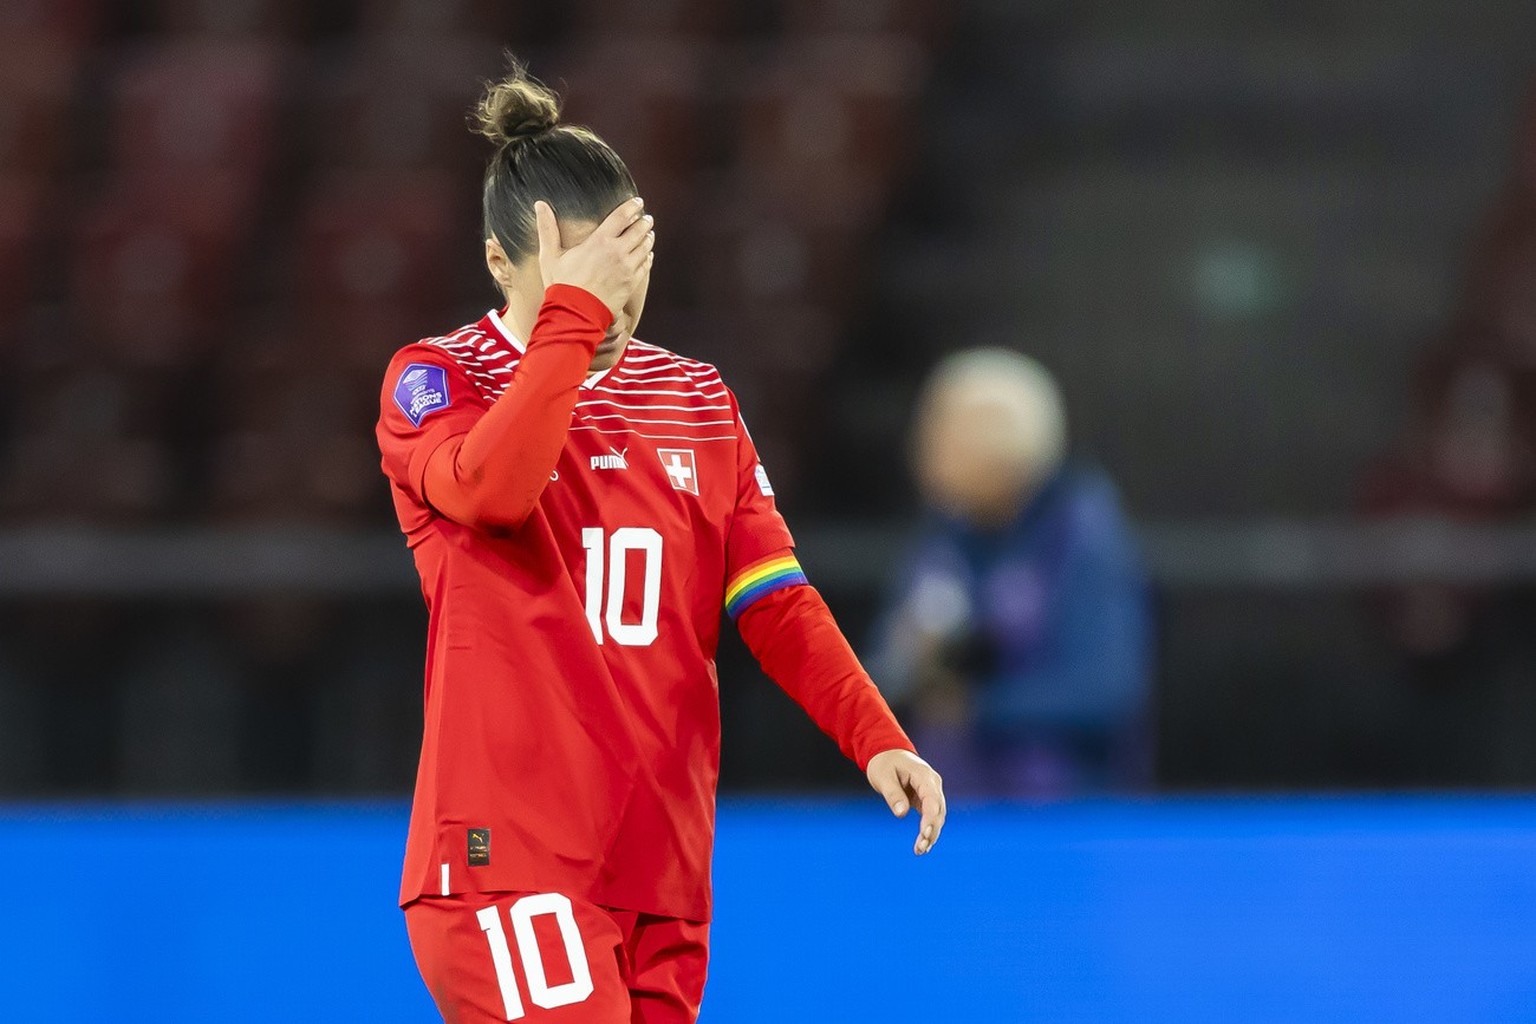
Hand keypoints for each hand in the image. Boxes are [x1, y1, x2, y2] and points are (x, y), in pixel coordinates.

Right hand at [534, 196, 654, 315]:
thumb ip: (547, 228)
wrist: (576, 313)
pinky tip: (648, 255)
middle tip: (646, 218)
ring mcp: (627, 268)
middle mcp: (617, 252)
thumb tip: (539, 204)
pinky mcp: (632, 283)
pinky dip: (648, 257)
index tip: (637, 202)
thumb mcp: (550, 255)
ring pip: (645, 247)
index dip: (632, 206)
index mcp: (600, 241)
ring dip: (648, 238)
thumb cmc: (562, 284)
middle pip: (639, 230)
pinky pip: (645, 266)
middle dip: (644, 222)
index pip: (622, 216)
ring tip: (649, 233)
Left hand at [866, 749, 946, 854]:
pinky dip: (928, 830)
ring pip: (938, 816)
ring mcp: (932, 791)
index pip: (932, 799)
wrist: (887, 752)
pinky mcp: (926, 798)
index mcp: (923, 775)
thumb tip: (902, 814)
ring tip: (920, 851)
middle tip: (920, 848)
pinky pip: (931, 816)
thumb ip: (893, 794)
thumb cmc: (884, 763)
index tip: (924, 834)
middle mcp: (932, 783)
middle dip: (931, 830)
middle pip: (938, 810)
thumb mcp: (883, 777)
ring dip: (931, 834)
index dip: (931, 818)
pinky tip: (923, 845)